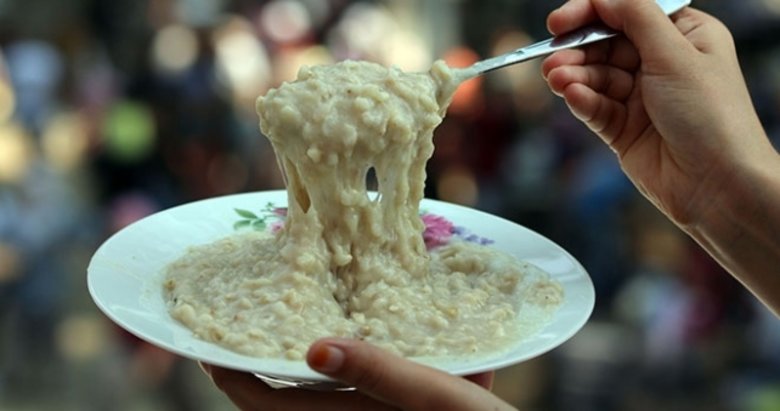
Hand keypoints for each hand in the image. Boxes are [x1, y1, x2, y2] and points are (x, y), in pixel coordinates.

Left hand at [202, 338, 515, 410]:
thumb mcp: (434, 399)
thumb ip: (377, 373)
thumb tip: (311, 349)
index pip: (262, 404)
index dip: (227, 374)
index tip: (202, 337)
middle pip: (284, 399)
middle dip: (261, 362)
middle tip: (249, 316)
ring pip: (323, 393)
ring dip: (306, 361)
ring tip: (299, 314)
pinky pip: (363, 390)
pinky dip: (359, 362)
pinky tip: (382, 330)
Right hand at [541, 0, 772, 227]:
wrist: (717, 185)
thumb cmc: (712, 117)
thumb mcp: (676, 55)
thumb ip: (637, 19)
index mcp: (684, 36)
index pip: (628, 12)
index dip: (591, 12)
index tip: (560, 21)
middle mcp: (661, 64)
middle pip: (605, 45)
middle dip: (577, 50)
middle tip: (552, 59)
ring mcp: (640, 98)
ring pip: (594, 77)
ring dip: (573, 76)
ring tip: (556, 79)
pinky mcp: (623, 129)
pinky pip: (594, 107)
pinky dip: (581, 100)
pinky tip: (572, 96)